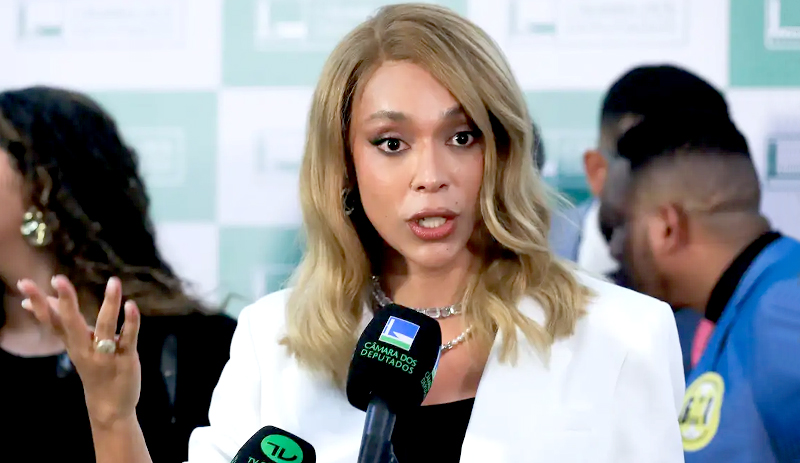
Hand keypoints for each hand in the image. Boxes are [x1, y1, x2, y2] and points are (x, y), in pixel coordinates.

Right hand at [17, 275, 141, 426]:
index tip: (25, 284)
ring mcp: (105, 354)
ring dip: (110, 304)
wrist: (109, 406)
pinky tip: (131, 305)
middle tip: (58, 279)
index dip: (39, 303)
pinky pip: (128, 338)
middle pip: (71, 323)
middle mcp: (84, 348)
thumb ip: (60, 324)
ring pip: (105, 327)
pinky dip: (131, 322)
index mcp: (71, 344)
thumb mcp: (74, 346)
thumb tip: (31, 303)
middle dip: (65, 301)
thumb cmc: (92, 368)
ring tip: (114, 281)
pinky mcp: (125, 358)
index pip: (51, 321)